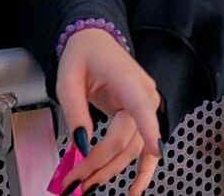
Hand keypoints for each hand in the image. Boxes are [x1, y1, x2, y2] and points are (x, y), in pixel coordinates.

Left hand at [54, 27, 162, 195]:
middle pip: (125, 139)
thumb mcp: (68, 81)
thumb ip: (75, 112)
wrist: (94, 42)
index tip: (155, 151)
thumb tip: (81, 144)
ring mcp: (145, 108)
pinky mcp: (141, 118)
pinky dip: (142, 170)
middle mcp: (144, 95)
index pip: (140, 107)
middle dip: (99, 164)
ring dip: (110, 171)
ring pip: (132, 149)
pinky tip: (135, 188)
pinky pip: (144, 148)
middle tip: (73, 182)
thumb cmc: (82, 56)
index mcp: (128, 80)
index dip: (148, 130)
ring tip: (87, 186)